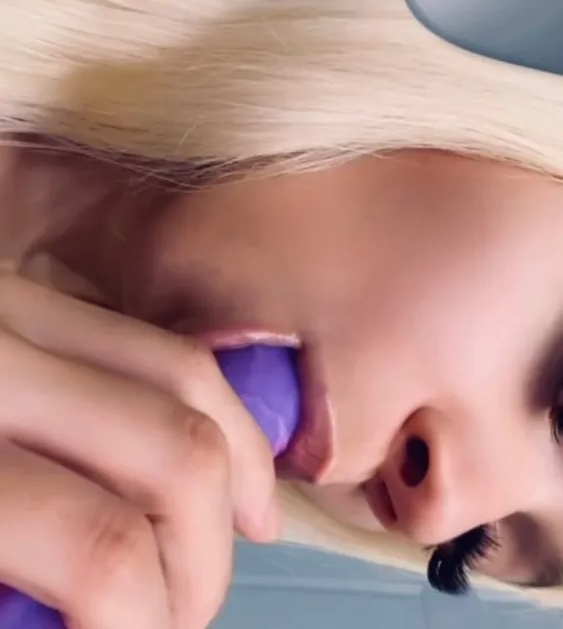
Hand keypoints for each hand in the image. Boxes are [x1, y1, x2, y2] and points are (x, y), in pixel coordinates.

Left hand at [0, 273, 279, 628]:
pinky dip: (198, 402)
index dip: (148, 626)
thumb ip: (6, 593)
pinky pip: (148, 339)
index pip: (105, 552)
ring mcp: (16, 301)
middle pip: (182, 453)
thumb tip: (89, 613)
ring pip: (188, 374)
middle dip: (205, 558)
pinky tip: (201, 454)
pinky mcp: (27, 286)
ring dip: (232, 471)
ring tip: (230, 533)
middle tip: (179, 612)